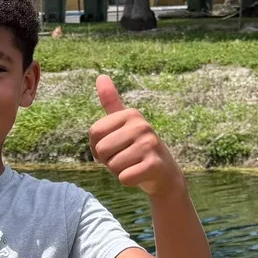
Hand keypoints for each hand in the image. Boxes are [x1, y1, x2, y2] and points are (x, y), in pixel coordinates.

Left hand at [89, 75, 183, 196]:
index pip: (94, 133)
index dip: (97, 147)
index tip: (113, 148)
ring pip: (112, 166)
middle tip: (124, 159)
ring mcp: (149, 144)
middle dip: (108, 161)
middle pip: (102, 150)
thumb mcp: (124, 124)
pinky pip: (124, 178)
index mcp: (131, 114)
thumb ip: (111, 102)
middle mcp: (142, 126)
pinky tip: (139, 175)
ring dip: (118, 171)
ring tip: (133, 165)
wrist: (164, 174)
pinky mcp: (154, 165)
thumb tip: (100, 76)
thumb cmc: (137, 148)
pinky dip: (128, 181)